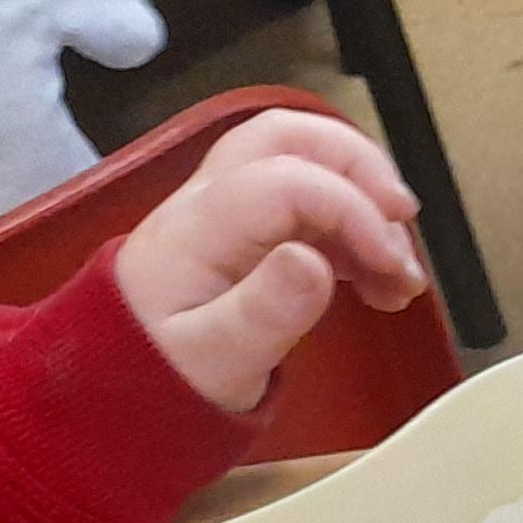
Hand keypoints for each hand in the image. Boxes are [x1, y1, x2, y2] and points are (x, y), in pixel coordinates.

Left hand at [110, 111, 427, 414]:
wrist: (117, 385)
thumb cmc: (163, 376)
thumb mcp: (213, 362)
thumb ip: (263, 313)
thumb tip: (314, 261)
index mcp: (198, 230)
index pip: (286, 182)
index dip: (354, 211)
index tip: (395, 269)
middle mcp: (209, 202)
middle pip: (287, 136)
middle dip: (361, 165)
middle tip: (405, 222)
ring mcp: (227, 209)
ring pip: (303, 159)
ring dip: (366, 201)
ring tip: (400, 276)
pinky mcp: (248, 229)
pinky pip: (309, 200)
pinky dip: (356, 228)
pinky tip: (379, 280)